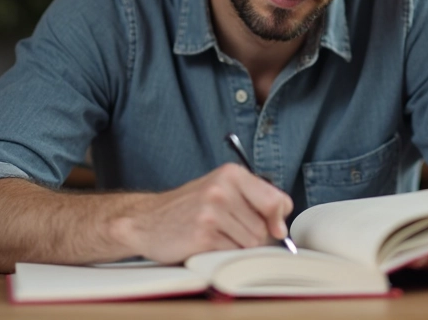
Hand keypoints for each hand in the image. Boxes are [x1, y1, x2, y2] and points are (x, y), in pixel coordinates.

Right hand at [117, 164, 292, 263]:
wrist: (146, 221)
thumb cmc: (189, 208)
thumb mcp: (222, 191)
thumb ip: (255, 202)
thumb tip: (281, 230)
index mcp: (232, 173)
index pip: (278, 200)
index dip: (277, 219)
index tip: (271, 225)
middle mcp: (222, 189)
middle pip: (265, 228)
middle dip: (252, 235)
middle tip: (228, 228)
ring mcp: (211, 212)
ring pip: (251, 243)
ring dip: (236, 246)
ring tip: (216, 234)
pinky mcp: (203, 235)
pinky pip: (232, 253)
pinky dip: (222, 254)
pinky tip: (205, 243)